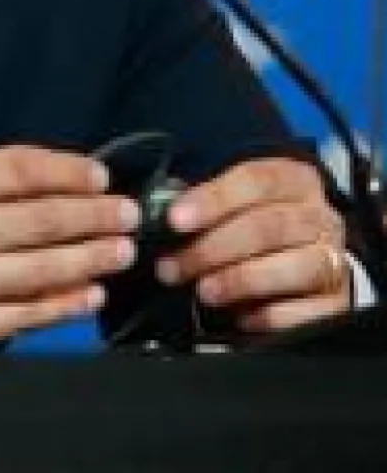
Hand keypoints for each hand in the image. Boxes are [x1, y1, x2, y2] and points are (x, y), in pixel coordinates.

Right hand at [0, 146, 139, 350]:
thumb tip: (48, 182)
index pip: (15, 171)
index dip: (66, 172)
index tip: (99, 174)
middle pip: (36, 221)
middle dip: (92, 215)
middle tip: (128, 213)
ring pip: (36, 271)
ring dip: (89, 259)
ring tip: (121, 249)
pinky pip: (20, 317)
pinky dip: (61, 305)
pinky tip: (88, 294)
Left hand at [155, 157, 349, 333]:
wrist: (312, 261)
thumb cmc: (260, 225)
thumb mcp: (238, 203)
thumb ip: (206, 204)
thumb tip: (159, 211)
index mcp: (293, 180)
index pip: (255, 181)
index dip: (213, 199)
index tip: (175, 220)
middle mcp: (319, 216)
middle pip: (268, 226)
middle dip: (213, 248)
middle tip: (173, 268)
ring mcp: (333, 260)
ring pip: (292, 267)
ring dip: (238, 281)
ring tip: (203, 292)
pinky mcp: (337, 303)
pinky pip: (307, 313)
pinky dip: (269, 317)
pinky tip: (240, 318)